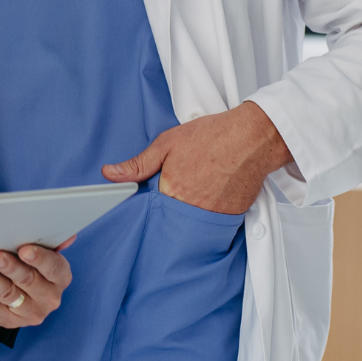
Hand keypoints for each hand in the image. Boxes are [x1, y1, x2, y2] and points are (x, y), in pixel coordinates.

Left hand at [0, 237, 74, 328]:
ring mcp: (27, 313)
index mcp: (60, 278)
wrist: (12, 292)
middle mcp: (48, 298)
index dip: (40, 259)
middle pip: (28, 280)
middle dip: (9, 267)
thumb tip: (68, 236)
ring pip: (6, 293)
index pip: (53, 268)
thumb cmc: (26, 265)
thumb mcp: (40, 253)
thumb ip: (50, 243)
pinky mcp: (6, 321)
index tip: (24, 250)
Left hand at [102, 100, 292, 213]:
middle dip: (170, 212)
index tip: (151, 203)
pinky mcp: (231, 217)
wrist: (252, 138)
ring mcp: (212, 215)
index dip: (150, 206)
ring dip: (190, 214)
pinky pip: (214, 224)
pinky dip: (210, 214)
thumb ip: (138, 164)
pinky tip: (212, 196)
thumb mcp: (167, 143)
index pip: (150, 212)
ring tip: (198, 192)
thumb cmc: (212, 136)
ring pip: (192, 224)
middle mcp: (191, 208)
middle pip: (171, 220)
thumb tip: (110, 173)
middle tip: (181, 192)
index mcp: (171, 191)